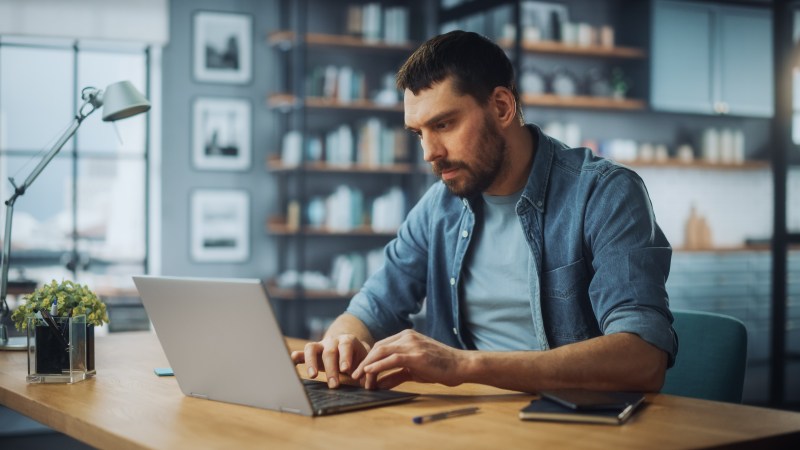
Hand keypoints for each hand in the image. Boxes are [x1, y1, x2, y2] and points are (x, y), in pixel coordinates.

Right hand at [290, 334, 369, 388]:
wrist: (348, 346)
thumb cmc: (357, 358)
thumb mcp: (364, 361)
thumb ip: (366, 370)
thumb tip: (368, 383)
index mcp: (348, 341)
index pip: (345, 346)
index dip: (345, 357)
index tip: (346, 369)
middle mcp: (332, 341)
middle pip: (329, 351)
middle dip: (331, 368)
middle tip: (334, 385)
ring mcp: (319, 345)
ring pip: (311, 348)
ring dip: (311, 361)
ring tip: (312, 376)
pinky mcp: (310, 353)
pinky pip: (300, 353)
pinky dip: (295, 358)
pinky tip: (290, 365)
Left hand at [351, 329, 466, 389]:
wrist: (461, 365)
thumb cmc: (440, 367)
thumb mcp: (414, 371)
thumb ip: (396, 375)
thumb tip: (379, 384)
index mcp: (406, 336)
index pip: (381, 346)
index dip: (369, 359)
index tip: (361, 373)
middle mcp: (407, 336)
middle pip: (378, 347)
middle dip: (364, 362)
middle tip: (355, 377)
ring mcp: (411, 344)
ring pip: (381, 351)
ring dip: (368, 366)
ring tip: (359, 378)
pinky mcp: (415, 354)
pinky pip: (391, 358)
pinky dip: (378, 366)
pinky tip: (370, 373)